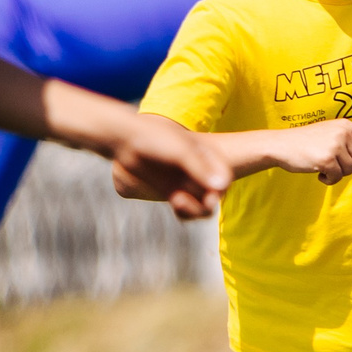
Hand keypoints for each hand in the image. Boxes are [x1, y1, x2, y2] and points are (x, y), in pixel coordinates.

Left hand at [109, 113, 231, 219]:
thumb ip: (200, 168)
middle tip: (200, 204)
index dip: (221, 190)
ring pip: (202, 207)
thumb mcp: (181, 151)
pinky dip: (184, 212)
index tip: (212, 195)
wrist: (126, 140)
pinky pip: (186, 210)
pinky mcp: (172, 192)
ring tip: (179, 201)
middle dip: (207, 204)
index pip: (225, 179)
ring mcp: (186, 183)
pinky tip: (176, 202)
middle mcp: (200, 172)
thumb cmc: (156, 139)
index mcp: (208, 158)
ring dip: (195, 210)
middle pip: (215, 197)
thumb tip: (221, 187)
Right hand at [276, 119, 351, 183]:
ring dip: (338, 173)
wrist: (280, 145)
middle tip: (332, 163)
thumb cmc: (304, 141)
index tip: (348, 154)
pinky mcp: (327, 160)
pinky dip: (329, 180)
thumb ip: (346, 138)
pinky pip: (338, 177)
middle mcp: (342, 133)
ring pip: (350, 169)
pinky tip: (319, 173)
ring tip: (324, 167)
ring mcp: (335, 146)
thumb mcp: (328, 131)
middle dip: (347, 165)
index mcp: (344, 124)